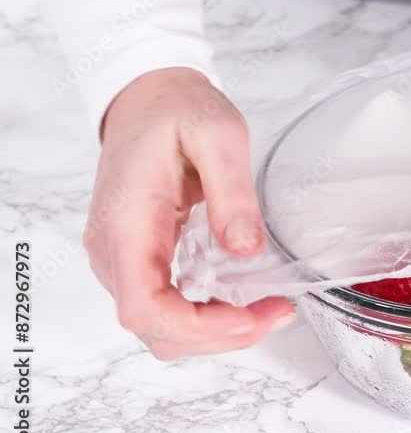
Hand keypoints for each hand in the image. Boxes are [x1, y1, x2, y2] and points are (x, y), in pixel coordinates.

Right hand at [84, 67, 294, 358]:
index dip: (198, 328)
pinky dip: (204, 318)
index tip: (249, 318)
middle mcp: (113, 250)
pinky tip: (241, 302)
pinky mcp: (136, 259)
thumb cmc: (177, 110)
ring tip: (267, 310)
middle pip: (155, 328)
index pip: (145, 307)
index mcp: (127, 222)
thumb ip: (232, 193)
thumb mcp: (219, 135)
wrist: (148, 96)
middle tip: (276, 313)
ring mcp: (120, 259)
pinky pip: (163, 308)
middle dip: (219, 336)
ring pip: (159, 327)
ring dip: (214, 333)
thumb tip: (245, 249)